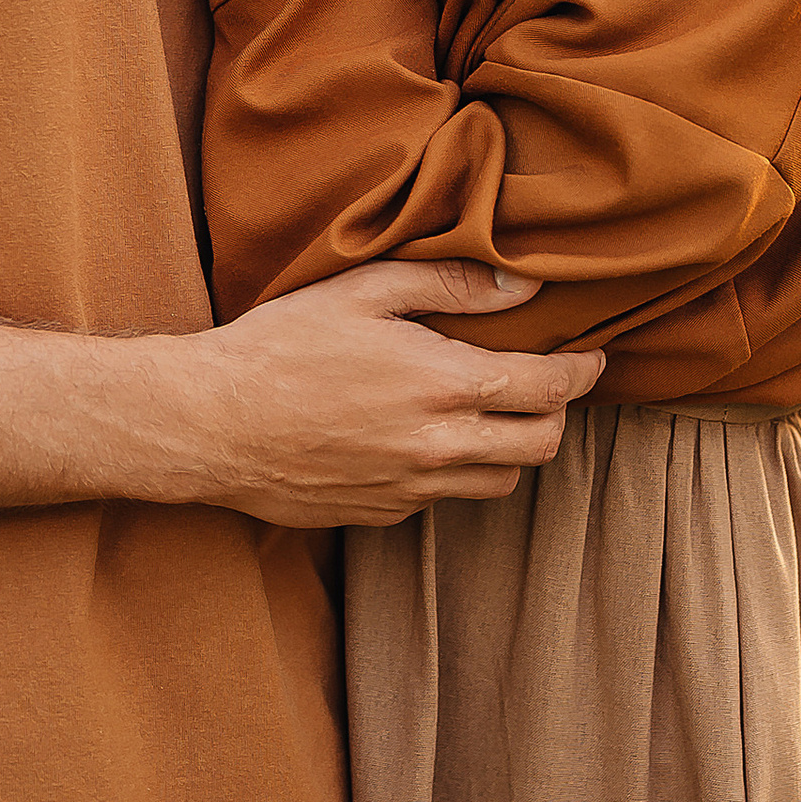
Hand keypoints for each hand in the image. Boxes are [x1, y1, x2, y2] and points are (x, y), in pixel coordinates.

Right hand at [187, 263, 605, 524]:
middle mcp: (439, 448)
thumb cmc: (279, 346)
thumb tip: (519, 288)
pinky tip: (422, 439)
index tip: (591, 357)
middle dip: (556, 413)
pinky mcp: (381, 516)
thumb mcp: (363, 291)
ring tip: (488, 413)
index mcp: (444, 385)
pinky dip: (451, 472)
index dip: (583, 372)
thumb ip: (449, 285)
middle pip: (541, 445)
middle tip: (545, 385)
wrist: (209, 423)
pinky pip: (442, 500)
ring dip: (509, 449)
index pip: (551, 389)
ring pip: (500, 482)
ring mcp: (411, 490)